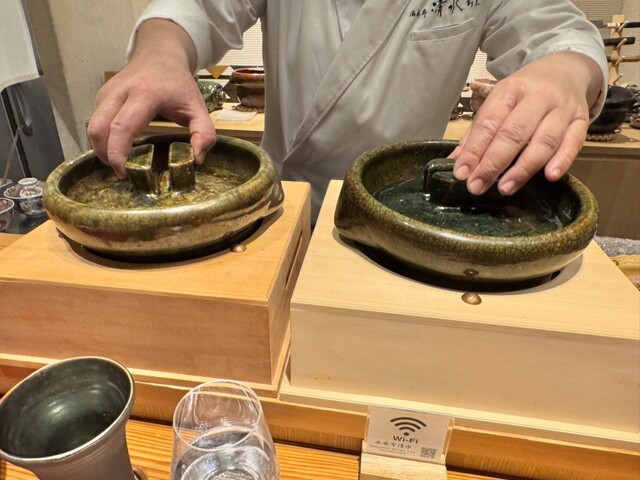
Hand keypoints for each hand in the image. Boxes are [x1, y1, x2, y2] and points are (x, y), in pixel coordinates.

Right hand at [87, 20, 215, 177]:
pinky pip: (95, 121)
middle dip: (105, 155)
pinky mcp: (101, 95)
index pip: (121, 127)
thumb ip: (204, 133)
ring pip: (92, 126)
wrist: (160, 54)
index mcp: (145, 94)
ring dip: (101, 148)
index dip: (117, 153)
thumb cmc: (179, 84)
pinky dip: (102, 138)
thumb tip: (196, 159)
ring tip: (119, 162)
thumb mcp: (198, 107)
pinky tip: (117, 147)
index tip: (124, 172)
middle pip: (98, 128)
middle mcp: (121, 91)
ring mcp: (107, 92)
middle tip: (121, 172)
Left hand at [449, 51, 602, 195]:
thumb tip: (456, 161)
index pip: (489, 122)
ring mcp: (562, 108)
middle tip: (477, 185)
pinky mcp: (582, 119)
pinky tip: (550, 176)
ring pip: (544, 140)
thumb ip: (478, 133)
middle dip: (493, 162)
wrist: (566, 70)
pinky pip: (574, 142)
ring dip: (523, 168)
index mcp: (510, 90)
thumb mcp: (498, 103)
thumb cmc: (524, 93)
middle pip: (514, 133)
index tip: (462, 173)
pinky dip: (563, 160)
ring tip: (504, 188)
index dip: (474, 150)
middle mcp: (537, 96)